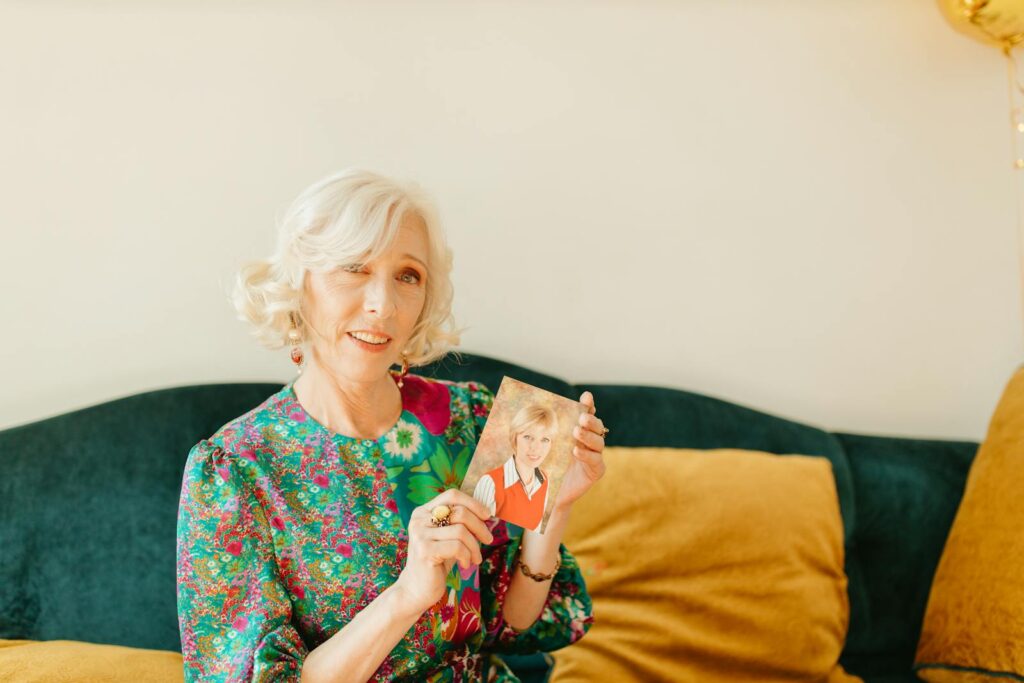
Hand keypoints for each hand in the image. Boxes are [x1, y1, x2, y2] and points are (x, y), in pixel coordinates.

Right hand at [394, 488, 494, 614]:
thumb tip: (487, 512)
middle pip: (459, 512)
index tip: (488, 516)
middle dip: (480, 527)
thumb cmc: (437, 561)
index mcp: (424, 511)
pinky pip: (457, 547)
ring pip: (461, 531)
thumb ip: (460, 523)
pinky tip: (465, 565)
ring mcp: (420, 534)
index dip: (473, 503)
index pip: (452, 495)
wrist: (417, 589)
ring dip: (474, 546)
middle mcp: (419, 519)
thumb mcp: (449, 537)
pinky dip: (467, 556)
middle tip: (488, 540)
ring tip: (475, 558)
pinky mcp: (424, 550)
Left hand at [552, 391, 606, 511]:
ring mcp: (596, 456)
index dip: (589, 406)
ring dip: (588, 436)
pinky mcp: (597, 471)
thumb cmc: (551, 466)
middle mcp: (592, 442)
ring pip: (599, 443)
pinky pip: (596, 460)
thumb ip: (549, 429)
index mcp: (582, 433)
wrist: (553, 493)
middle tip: (581, 418)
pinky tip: (576, 451)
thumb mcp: (550, 445)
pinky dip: (587, 455)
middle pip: (598, 427)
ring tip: (576, 432)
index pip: (589, 416)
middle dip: (591, 421)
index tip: (586, 397)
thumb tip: (535, 406)